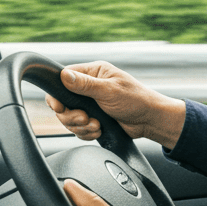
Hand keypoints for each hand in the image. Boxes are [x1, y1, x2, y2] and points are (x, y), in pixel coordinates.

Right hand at [44, 61, 186, 147]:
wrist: (149, 120)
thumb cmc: (136, 100)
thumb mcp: (110, 90)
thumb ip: (85, 84)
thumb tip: (64, 75)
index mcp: (93, 72)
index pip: (63, 79)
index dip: (57, 95)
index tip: (59, 107)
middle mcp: (89, 87)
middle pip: (63, 103)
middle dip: (71, 116)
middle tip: (86, 119)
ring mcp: (90, 104)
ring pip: (69, 118)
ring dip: (81, 126)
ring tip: (97, 125)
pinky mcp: (93, 118)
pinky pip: (79, 129)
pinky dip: (86, 133)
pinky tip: (99, 130)